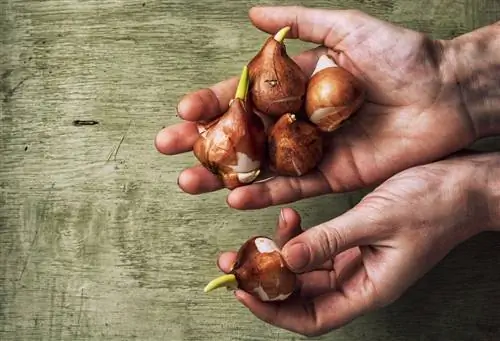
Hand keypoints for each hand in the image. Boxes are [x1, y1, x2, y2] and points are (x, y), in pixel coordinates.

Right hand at [155, 6, 477, 209]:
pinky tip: (235, 197)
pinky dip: (264, 193)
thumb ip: (299, 23)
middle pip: (243, 134)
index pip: (245, 95)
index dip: (214, 102)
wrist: (446, 93)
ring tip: (188, 181)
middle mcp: (299, 119)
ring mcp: (313, 150)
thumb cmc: (401, 56)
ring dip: (223, 174)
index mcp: (297, 85)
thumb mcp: (346, 29)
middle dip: (205, 142)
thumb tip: (253, 13)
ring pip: (260, 165)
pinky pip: (293, 187)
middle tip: (168, 149)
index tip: (183, 110)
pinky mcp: (333, 175)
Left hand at [216, 152, 498, 336]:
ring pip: (305, 270)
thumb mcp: (378, 221)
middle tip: (235, 261)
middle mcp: (360, 280)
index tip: (243, 290)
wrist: (466, 182)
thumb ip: (330, 241)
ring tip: (256, 237)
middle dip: (266, 281)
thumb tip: (285, 260)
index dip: (274, 309)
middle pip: (302, 296)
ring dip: (278, 256)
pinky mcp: (355, 239)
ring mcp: (357, 260)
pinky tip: (288, 216)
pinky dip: (298, 235)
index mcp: (369, 288)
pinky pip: (317, 246)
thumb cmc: (435, 203)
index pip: (312, 317)